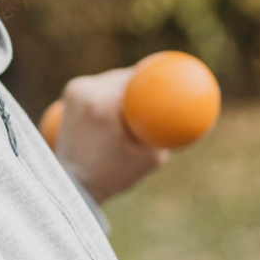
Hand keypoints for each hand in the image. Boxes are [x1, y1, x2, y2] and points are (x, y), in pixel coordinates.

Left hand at [52, 68, 168, 203]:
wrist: (72, 184)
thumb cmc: (114, 175)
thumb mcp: (152, 156)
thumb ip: (169, 133)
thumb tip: (189, 116)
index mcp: (104, 102)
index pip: (140, 76)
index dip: (158, 76)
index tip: (173, 80)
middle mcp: (86, 90)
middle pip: (125, 76)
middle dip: (142, 85)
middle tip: (157, 96)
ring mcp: (75, 89)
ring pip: (112, 80)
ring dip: (125, 91)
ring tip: (134, 109)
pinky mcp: (70, 93)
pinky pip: (99, 86)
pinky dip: (110, 95)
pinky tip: (118, 109)